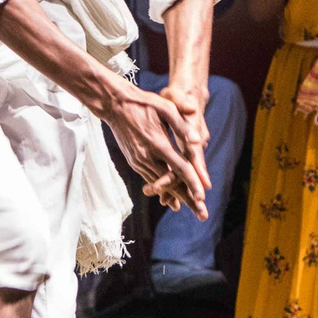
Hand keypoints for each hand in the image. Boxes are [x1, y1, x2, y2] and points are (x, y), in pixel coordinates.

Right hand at [101, 79, 210, 214]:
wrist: (115, 105)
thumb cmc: (144, 103)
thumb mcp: (166, 107)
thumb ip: (182, 126)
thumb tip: (197, 141)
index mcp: (158, 143)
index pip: (180, 168)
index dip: (192, 183)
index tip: (202, 197)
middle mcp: (148, 156)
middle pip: (172, 183)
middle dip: (188, 200)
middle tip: (202, 215)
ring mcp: (139, 161)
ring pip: (161, 184)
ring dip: (177, 197)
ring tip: (192, 209)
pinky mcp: (135, 162)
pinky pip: (151, 179)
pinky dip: (163, 190)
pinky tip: (172, 199)